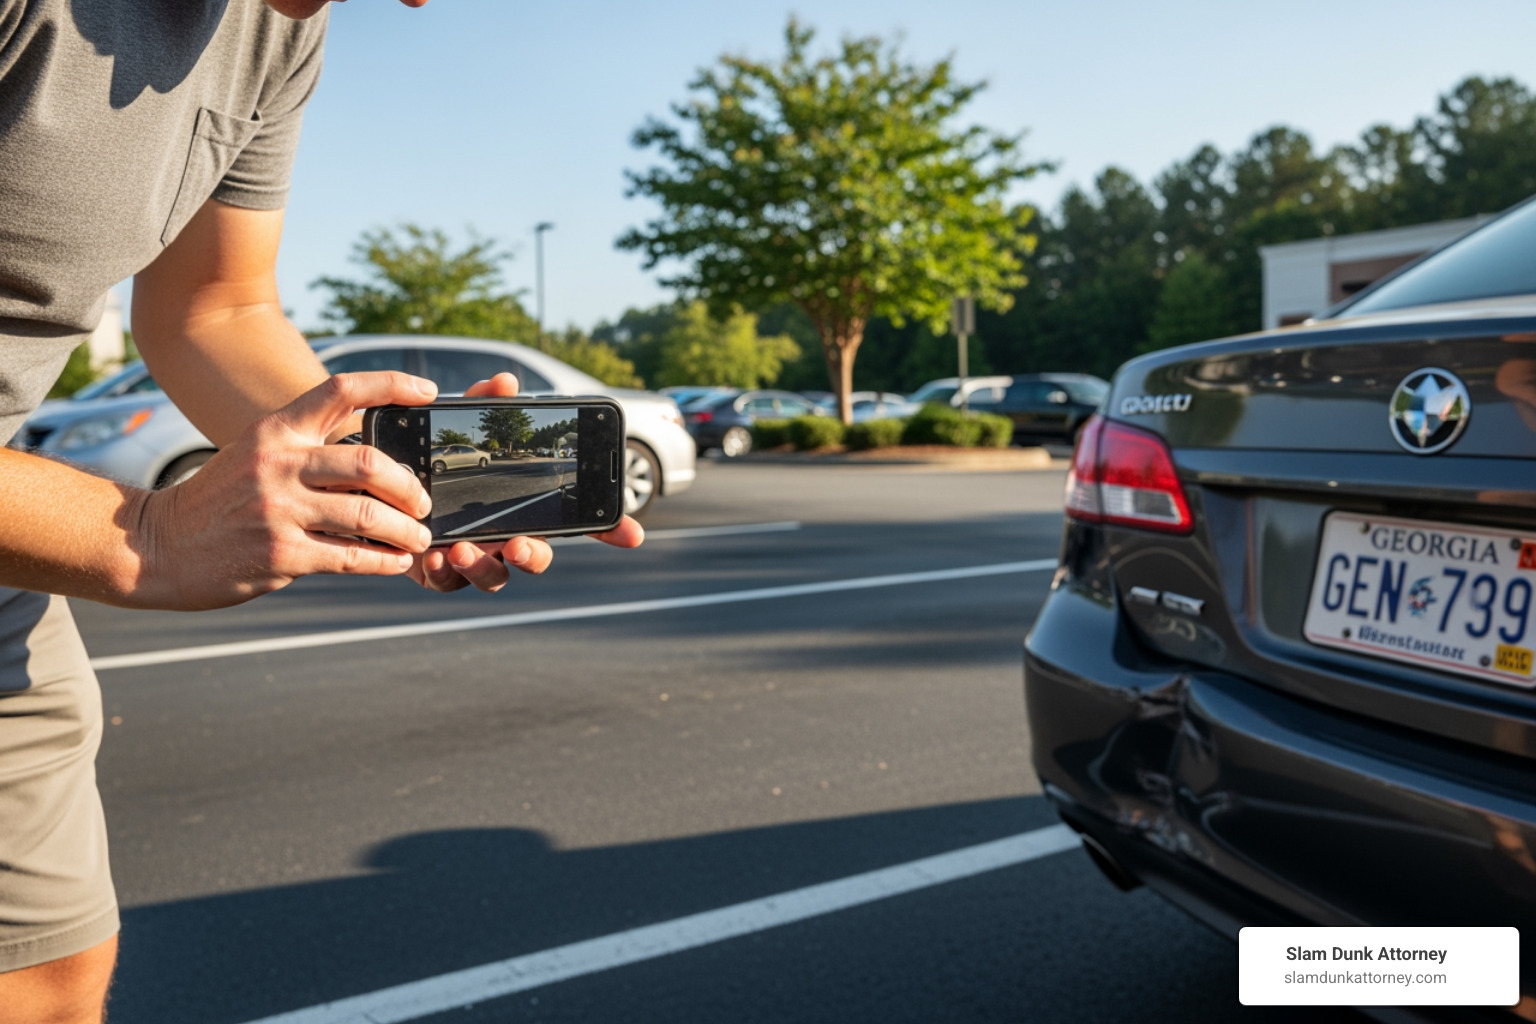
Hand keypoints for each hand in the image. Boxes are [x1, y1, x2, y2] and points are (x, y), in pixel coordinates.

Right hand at [132, 372, 438, 609]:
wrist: (156, 546)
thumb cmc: (218, 502)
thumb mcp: (254, 456)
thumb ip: (306, 452)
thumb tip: (375, 466)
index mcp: (275, 431)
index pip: (341, 390)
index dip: (391, 385)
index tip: (428, 391)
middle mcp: (278, 463)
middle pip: (370, 463)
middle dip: (410, 486)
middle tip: (423, 502)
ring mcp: (278, 509)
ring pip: (368, 515)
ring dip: (406, 530)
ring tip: (418, 536)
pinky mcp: (281, 554)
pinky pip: (351, 556)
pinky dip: (384, 561)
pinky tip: (397, 561)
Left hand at [412, 373, 644, 593]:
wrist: (380, 482)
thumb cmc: (431, 455)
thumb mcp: (458, 424)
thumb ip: (481, 403)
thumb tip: (505, 382)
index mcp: (521, 506)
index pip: (574, 520)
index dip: (608, 530)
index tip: (632, 534)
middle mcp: (503, 535)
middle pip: (536, 557)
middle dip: (533, 556)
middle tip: (517, 545)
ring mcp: (473, 556)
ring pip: (494, 578)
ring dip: (483, 567)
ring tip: (461, 548)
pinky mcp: (438, 572)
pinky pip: (448, 583)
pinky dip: (444, 571)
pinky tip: (435, 553)